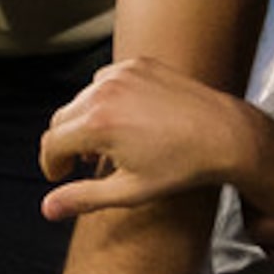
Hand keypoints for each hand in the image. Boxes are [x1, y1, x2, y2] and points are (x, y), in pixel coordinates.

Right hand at [38, 58, 259, 221]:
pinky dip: (104, 99)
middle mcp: (104, 91)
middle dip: (64, 144)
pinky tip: (122, 121)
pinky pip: (106, 81)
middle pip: (62, 118)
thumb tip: (48, 209)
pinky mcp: (138, 64)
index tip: (59, 177)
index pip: (51, 143)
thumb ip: (83, 198)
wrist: (225, 134)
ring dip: (84, 121)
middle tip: (75, 166)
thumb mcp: (129, 191)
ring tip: (102, 146)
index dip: (51, 165)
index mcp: (97, 124)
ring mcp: (122, 73)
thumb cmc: (181, 167)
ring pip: (82, 98)